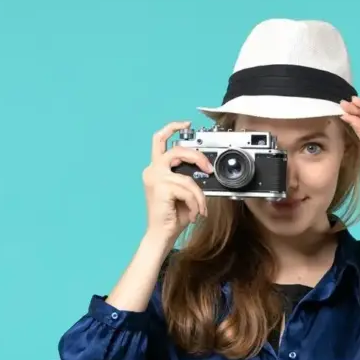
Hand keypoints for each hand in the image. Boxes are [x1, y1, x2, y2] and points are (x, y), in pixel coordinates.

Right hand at [142, 121, 212, 245]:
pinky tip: (193, 213)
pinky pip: (187, 190)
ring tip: (199, 208)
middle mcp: (152, 170)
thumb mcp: (183, 191)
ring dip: (198, 196)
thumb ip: (188, 176)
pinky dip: (195, 203)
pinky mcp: (160, 188)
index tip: (186, 124)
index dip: (172, 128)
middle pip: (177, 151)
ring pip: (187, 178)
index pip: (160, 140)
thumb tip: (204, 168)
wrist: (162, 234)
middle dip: (196, 157)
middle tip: (208, 168)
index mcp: (156, 169)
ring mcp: (155, 178)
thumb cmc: (173, 215)